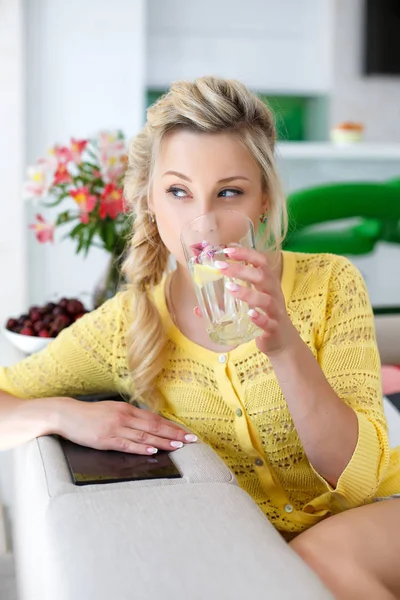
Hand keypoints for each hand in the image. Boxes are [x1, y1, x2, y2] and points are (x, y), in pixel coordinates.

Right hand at [55, 397, 196, 454]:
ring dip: (163, 441)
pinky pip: (127, 444)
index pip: (155, 418)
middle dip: (175, 433)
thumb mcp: (113, 410)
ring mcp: (116, 428)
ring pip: (145, 435)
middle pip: (154, 426)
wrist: (67, 414)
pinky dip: (141, 447)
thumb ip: (129, 417)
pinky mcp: (106, 439)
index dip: (172, 426)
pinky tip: (153, 450)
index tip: (187, 432)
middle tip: (191, 440)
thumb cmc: (90, 414)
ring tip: (178, 446)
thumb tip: (149, 425)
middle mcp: (124, 416)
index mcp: (127, 409)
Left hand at [213, 247, 297, 355]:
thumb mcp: (250, 304)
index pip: (261, 262)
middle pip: (262, 277)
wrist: (282, 340)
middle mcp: (274, 294)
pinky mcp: (274, 328)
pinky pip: (269, 322)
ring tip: (230, 288)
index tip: (227, 251)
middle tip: (222, 267)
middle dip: (242, 270)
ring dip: (247, 293)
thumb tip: (197, 308)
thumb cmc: (264, 316)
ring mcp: (275, 311)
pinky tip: (250, 315)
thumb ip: (227, 302)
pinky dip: (260, 318)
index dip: (246, 254)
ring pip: (266, 299)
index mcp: (268, 284)